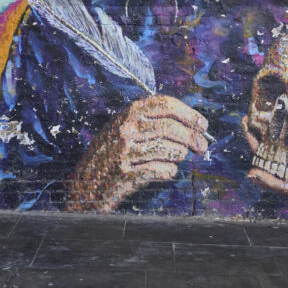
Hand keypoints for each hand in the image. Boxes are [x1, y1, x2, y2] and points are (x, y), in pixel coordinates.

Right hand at [66, 95, 208, 211]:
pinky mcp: (127, 173)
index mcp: (128, 112)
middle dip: (193, 138)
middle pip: (171, 128)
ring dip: (179, 155)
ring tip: (176, 158)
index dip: (189, 114)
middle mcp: (126, 128)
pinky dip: (169, 171)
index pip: (166, 104)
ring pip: (170, 150)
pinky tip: (166, 171)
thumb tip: (192, 124)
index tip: (203, 125)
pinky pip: (162, 170)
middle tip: (202, 147)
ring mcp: (125, 151)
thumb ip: (152, 120)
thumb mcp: (126, 127)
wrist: (85, 183)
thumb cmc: (111, 153)